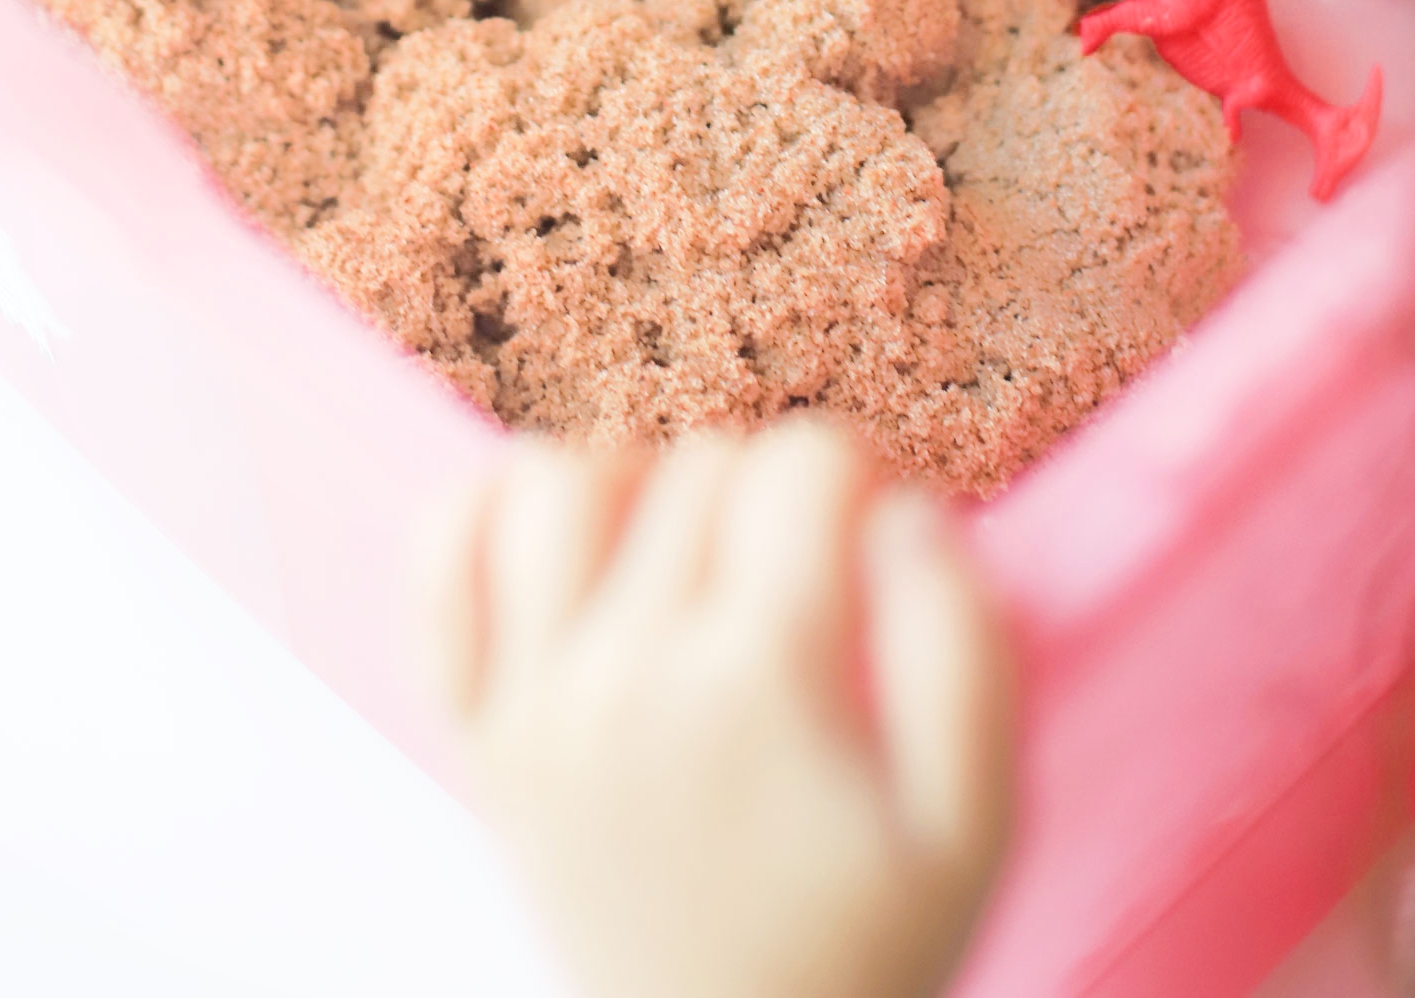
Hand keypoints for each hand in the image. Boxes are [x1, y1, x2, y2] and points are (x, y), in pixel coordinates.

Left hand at [420, 420, 1012, 997]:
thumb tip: (907, 512)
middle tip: (802, 573)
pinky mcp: (479, 735)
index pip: (800, 465)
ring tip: (685, 552)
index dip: (858, 474)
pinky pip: (442, 566)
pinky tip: (556, 539)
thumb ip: (962, 652)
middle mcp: (629, 669)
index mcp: (759, 681)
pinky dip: (482, 518)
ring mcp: (536, 699)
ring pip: (561, 481)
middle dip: (765, 493)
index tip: (873, 530)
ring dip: (633, 485)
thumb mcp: (972, 828)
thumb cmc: (862, 953)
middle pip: (697, 467)